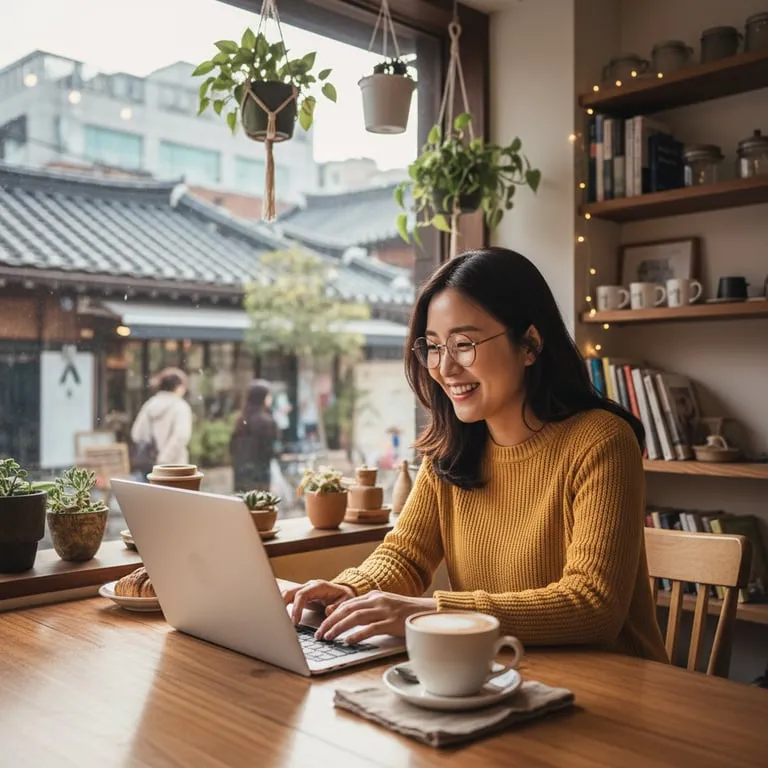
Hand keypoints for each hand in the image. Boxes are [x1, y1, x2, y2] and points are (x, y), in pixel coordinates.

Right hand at [282, 579, 355, 623]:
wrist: (344, 592)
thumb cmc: (344, 597)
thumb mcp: (346, 601)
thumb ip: (337, 606)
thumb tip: (328, 611)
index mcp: (319, 586)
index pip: (302, 595)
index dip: (296, 608)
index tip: (295, 622)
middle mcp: (309, 586)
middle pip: (290, 591)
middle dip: (282, 605)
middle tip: (279, 620)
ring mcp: (304, 589)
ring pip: (287, 593)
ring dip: (280, 604)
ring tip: (276, 619)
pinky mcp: (301, 595)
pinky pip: (289, 598)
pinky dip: (282, 605)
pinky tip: (279, 615)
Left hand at [315, 591, 436, 644]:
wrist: (427, 612)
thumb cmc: (405, 612)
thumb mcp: (384, 606)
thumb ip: (368, 609)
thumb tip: (347, 618)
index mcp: (373, 596)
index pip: (347, 603)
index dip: (332, 614)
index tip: (322, 624)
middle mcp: (377, 601)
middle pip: (347, 609)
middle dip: (330, 622)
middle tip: (319, 634)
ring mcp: (384, 611)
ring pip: (355, 617)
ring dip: (339, 628)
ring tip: (328, 637)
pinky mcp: (392, 623)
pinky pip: (371, 628)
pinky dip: (357, 634)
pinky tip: (348, 641)